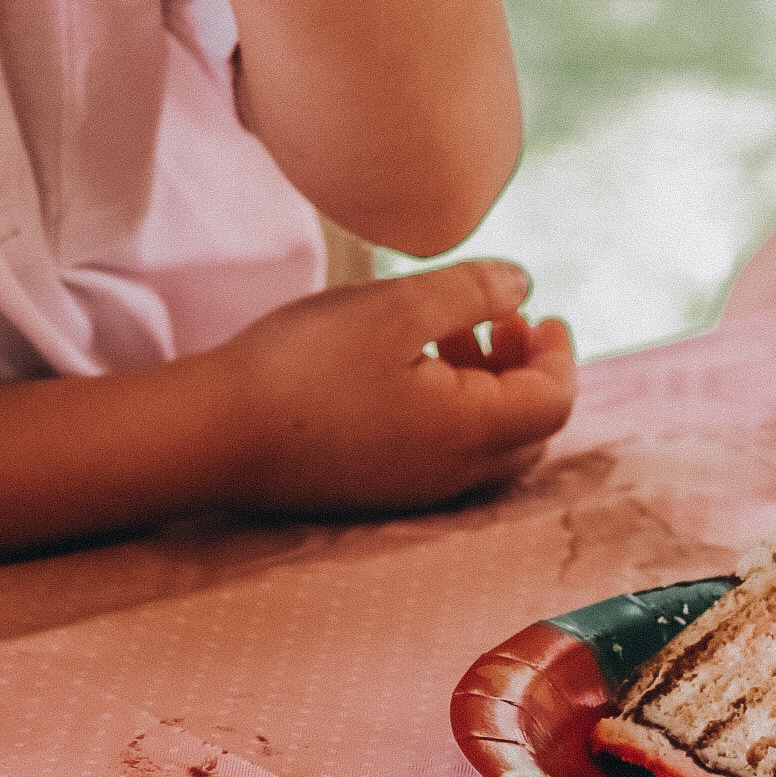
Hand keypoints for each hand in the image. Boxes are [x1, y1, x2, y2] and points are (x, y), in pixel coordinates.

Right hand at [213, 262, 576, 520]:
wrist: (217, 434)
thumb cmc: (306, 365)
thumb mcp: (395, 308)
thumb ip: (471, 292)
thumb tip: (524, 287)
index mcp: (468, 434)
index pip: (552, 402)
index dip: (559, 354)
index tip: (545, 312)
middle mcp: (452, 475)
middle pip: (528, 432)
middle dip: (528, 371)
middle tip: (505, 321)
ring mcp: (414, 489)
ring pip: (485, 445)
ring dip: (488, 387)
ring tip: (451, 332)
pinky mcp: (379, 489)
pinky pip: (445, 453)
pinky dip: (453, 408)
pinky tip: (407, 366)